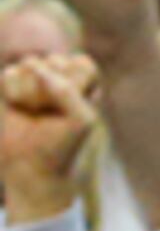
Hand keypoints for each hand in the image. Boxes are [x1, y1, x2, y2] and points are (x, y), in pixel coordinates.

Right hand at [0, 52, 94, 228]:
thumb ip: (66, 89)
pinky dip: (13, 92)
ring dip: (32, 91)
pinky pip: (9, 74)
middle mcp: (56, 73)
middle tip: (52, 114)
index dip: (78, 87)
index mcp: (82, 79)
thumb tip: (30, 64)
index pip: (82, 64)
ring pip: (31, 63)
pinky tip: (17, 106)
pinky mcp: (6, 85)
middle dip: (54, 90)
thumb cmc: (63, 144)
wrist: (32, 169)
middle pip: (56, 61)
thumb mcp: (81, 119)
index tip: (75, 110)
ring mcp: (30, 77)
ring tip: (34, 110)